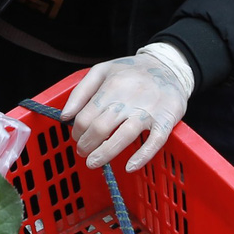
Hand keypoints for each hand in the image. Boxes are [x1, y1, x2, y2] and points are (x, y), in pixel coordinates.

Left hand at [64, 44, 193, 172]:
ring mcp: (148, 111)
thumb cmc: (132, 71)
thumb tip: (64, 116)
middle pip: (101, 128)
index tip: (77, 138)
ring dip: (105, 153)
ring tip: (94, 163)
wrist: (168, 66)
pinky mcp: (166, 120)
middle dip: (86, 145)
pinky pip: (155, 141)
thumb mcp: (102, 70)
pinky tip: (130, 167)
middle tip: (83, 152)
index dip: (77, 132)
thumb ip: (80, 91)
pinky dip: (142, 156)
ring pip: (124, 136)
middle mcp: (129, 99)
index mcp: (111, 87)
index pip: (86, 116)